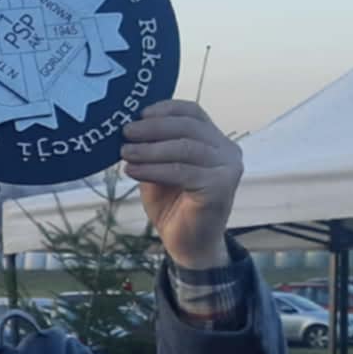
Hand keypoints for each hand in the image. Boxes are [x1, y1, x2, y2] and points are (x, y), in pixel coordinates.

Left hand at [119, 100, 242, 269]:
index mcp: (215, 140)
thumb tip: (128, 130)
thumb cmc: (172, 206)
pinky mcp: (221, 186)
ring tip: (125, 152)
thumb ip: (151, 150)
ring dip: (150, 149)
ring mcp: (227, 168)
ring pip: (185, 148)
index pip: (192, 112)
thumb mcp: (157, 171)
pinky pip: (182, 171)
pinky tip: (132, 171)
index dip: (165, 109)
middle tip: (125, 133)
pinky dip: (153, 169)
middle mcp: (227, 150)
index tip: (138, 114)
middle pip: (188, 127)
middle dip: (153, 128)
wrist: (188, 244)